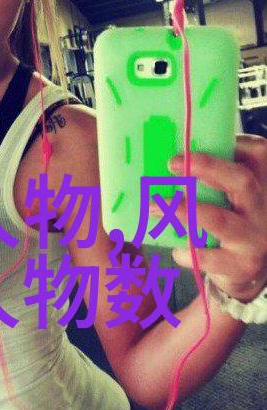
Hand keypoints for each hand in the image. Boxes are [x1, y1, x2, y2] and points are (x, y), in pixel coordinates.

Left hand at [158, 134, 266, 302]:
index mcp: (262, 182)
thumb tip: (171, 157)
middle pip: (241, 181)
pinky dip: (188, 251)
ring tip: (155, 206)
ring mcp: (254, 236)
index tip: (195, 142)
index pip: (255, 154)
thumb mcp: (231, 194)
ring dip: (183, 210)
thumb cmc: (231, 220)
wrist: (247, 267)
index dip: (230, 146)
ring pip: (219, 219)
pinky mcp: (241, 264)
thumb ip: (214, 175)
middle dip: (207, 168)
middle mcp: (263, 207)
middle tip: (172, 162)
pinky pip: (209, 257)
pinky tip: (177, 249)